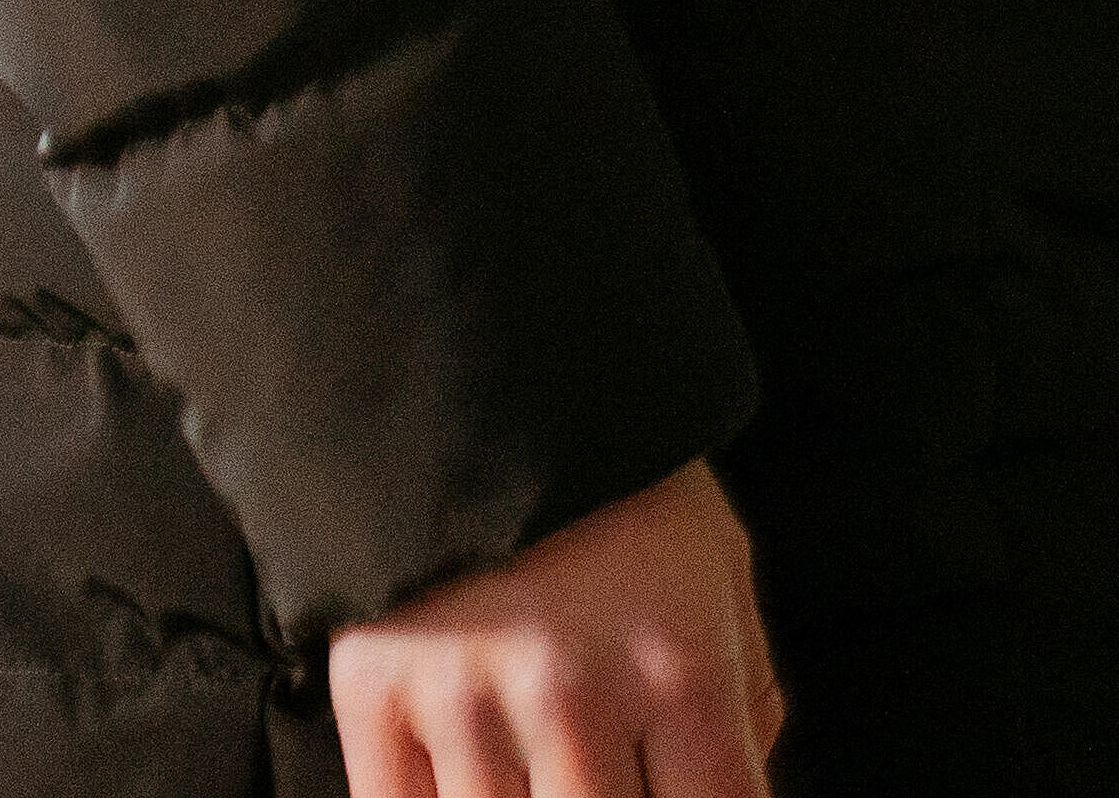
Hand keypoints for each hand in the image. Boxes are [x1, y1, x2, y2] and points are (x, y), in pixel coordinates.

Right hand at [328, 460, 776, 797]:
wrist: (471, 363)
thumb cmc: (612, 474)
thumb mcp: (717, 560)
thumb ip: (743, 686)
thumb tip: (744, 776)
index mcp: (680, 665)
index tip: (687, 794)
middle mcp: (575, 695)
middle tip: (604, 769)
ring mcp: (466, 701)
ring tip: (540, 761)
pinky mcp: (374, 695)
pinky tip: (466, 774)